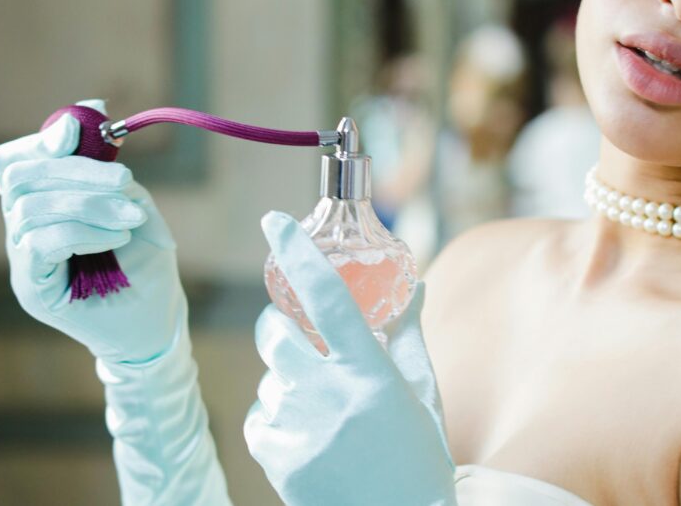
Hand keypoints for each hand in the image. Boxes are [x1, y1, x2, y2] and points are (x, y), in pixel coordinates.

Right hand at [0, 99, 185, 363]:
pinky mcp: (33, 287)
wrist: (156, 325)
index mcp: (42, 202)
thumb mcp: (134, 204)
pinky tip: (116, 238)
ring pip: (30, 207)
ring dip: (89, 203)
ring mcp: (23, 258)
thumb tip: (86, 119)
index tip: (80, 132)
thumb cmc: (145, 262)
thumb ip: (109, 172)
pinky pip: (40, 242)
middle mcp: (23, 227)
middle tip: (125, 181)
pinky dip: (82, 231)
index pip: (13, 161)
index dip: (41, 140)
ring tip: (130, 219)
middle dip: (76, 170)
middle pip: (19, 176)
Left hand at [244, 211, 456, 505]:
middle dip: (279, 327)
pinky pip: (258, 417)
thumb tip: (415, 286)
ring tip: (324, 412)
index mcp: (370, 373)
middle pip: (274, 335)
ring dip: (287, 382)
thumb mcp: (422, 395)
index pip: (327, 298)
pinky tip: (308, 435)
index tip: (274, 221)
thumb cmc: (417, 458)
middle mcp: (330, 397)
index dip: (297, 253)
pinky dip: (276, 418)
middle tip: (297, 336)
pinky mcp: (277, 460)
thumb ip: (409, 337)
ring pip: (269, 379)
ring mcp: (300, 430)